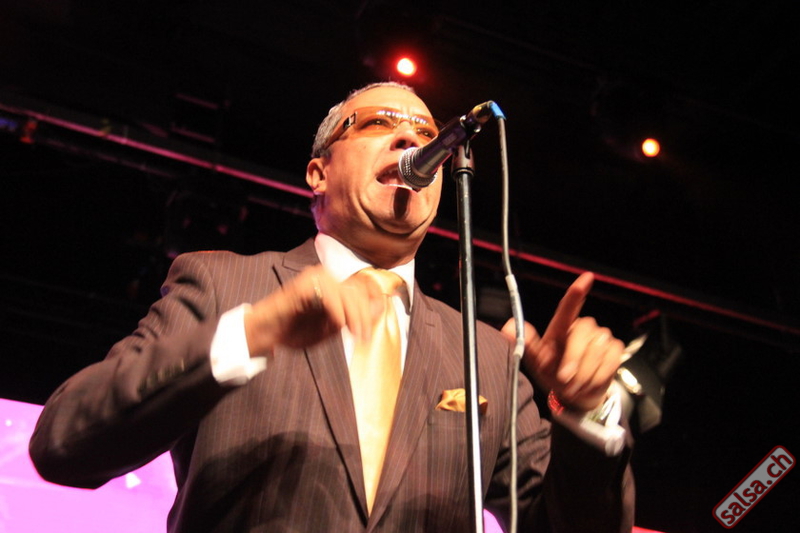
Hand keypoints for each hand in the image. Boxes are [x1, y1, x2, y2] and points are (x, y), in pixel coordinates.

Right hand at [244, 265, 384, 354]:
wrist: (264, 333)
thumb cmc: (295, 331)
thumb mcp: (330, 328)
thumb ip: (352, 318)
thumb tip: (378, 309)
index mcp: (332, 285)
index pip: (362, 289)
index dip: (374, 303)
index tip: (376, 323)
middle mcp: (325, 277)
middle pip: (357, 293)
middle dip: (364, 317)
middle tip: (364, 338)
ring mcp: (313, 278)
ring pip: (346, 294)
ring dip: (354, 316)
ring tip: (355, 335)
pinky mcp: (303, 284)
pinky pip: (329, 296)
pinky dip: (337, 311)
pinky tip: (339, 325)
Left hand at [501, 272, 623, 411]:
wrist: (574, 394)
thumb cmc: (553, 373)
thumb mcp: (536, 361)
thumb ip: (526, 343)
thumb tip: (508, 326)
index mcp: (561, 328)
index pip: (569, 307)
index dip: (577, 292)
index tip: (587, 277)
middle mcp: (583, 327)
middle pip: (582, 334)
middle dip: (573, 359)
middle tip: (565, 379)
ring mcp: (601, 336)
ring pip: (596, 351)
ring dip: (584, 373)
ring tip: (576, 383)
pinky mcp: (615, 348)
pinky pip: (610, 360)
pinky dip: (598, 376)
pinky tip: (591, 382)